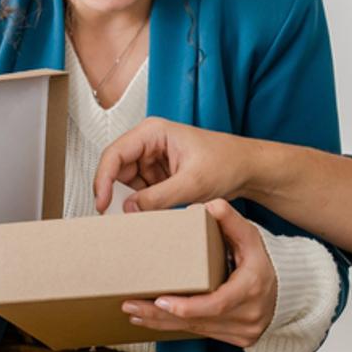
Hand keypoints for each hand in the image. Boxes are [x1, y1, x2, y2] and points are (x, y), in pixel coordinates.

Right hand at [93, 118, 257, 213]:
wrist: (248, 169)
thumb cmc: (227, 162)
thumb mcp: (192, 183)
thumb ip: (158, 198)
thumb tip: (129, 210)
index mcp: (153, 133)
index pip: (114, 154)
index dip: (103, 180)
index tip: (103, 204)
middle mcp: (149, 144)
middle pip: (116, 170)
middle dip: (115, 194)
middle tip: (114, 218)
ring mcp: (153, 160)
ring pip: (127, 185)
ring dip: (130, 202)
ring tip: (138, 218)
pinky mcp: (159, 176)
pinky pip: (141, 193)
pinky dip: (142, 206)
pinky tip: (149, 216)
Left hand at [120, 200, 275, 348]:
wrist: (288, 291)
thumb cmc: (262, 261)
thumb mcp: (251, 237)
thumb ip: (231, 221)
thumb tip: (211, 205)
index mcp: (251, 289)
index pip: (216, 304)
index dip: (187, 307)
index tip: (161, 301)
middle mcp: (248, 315)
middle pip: (198, 320)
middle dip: (161, 315)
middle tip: (130, 304)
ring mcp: (243, 331)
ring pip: (196, 331)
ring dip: (161, 323)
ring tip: (132, 311)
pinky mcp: (237, 340)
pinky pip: (201, 334)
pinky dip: (176, 328)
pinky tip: (151, 320)